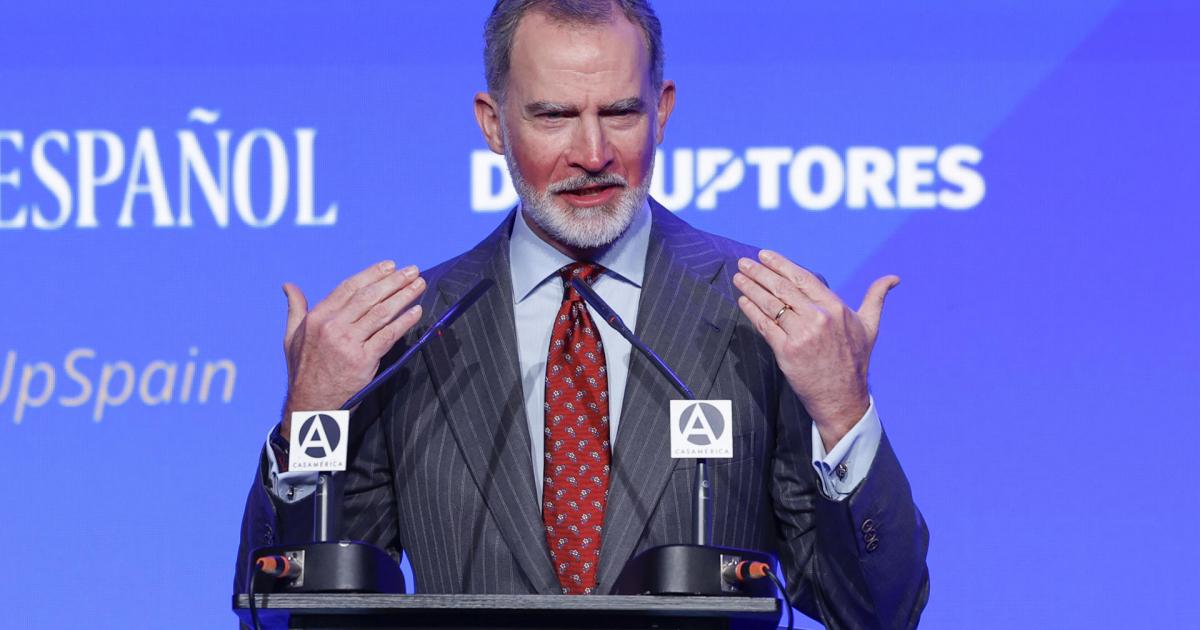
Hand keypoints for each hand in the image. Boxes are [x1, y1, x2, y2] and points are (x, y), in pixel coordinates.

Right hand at [279, 260, 425, 440]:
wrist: (310, 406)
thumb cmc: (303, 370)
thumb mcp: (291, 337)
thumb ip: (295, 309)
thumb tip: (288, 286)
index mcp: (317, 318)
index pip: (349, 288)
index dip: (372, 274)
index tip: (390, 266)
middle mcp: (332, 327)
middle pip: (369, 297)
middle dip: (394, 281)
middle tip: (413, 270)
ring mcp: (348, 343)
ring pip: (381, 313)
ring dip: (404, 296)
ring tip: (419, 285)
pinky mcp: (363, 360)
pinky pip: (388, 336)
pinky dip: (404, 322)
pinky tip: (417, 312)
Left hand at [733, 250, 897, 449]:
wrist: (842, 398)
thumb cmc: (855, 361)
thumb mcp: (870, 326)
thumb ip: (876, 298)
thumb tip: (894, 278)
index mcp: (836, 308)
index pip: (803, 278)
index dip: (781, 264)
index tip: (765, 255)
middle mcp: (819, 318)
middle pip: (783, 288)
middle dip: (760, 272)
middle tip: (744, 262)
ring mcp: (802, 335)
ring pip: (771, 304)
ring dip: (751, 288)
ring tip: (738, 277)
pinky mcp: (787, 352)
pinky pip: (765, 326)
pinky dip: (751, 311)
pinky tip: (742, 300)